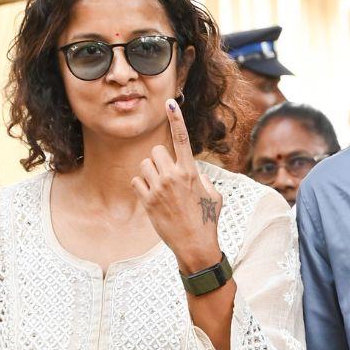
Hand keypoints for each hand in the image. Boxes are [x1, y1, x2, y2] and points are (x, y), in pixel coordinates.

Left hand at [132, 99, 223, 272]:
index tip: (170, 104)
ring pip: (144, 165)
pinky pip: (136, 181)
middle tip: (167, 176)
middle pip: (156, 151)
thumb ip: (203, 179)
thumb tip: (194, 173)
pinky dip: (142, 187)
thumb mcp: (213, 195)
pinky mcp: (148, 200)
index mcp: (192, 172)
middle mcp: (174, 176)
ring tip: (160, 189)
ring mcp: (159, 188)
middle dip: (159, 161)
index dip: (177, 120)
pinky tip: (152, 198)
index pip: (183, 139)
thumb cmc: (207, 219)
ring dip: (149, 173)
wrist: (195, 245)